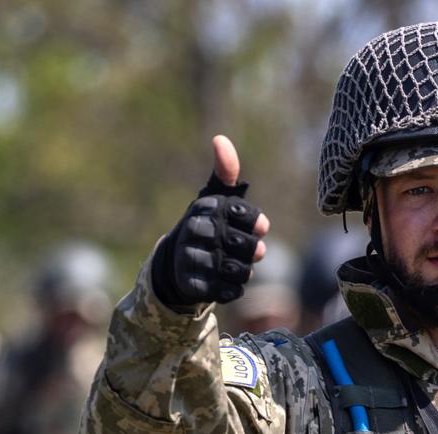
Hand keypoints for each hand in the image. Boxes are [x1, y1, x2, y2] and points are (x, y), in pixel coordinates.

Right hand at [151, 135, 270, 308]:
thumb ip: (225, 172)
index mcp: (205, 208)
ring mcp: (191, 259)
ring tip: (236, 265)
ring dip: (245, 270)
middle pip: (247, 246)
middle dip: (254, 250)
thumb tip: (220, 139)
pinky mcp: (192, 285)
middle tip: (255, 250)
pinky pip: (229, 291)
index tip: (260, 226)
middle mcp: (194, 232)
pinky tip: (227, 280)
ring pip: (240, 270)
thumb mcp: (216, 198)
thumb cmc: (207, 225)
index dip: (258, 223)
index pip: (246, 215)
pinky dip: (234, 288)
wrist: (176, 262)